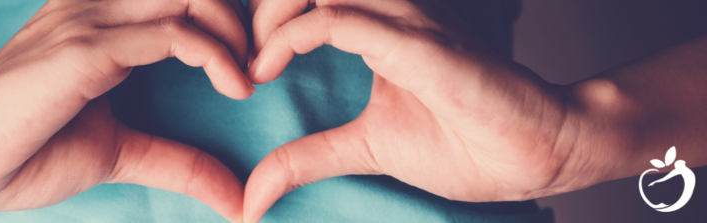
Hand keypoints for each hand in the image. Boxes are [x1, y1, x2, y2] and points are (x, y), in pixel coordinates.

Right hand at [0, 0, 252, 219]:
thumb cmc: (20, 151)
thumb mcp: (118, 152)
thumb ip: (176, 161)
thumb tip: (235, 198)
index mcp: (102, 20)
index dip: (231, 19)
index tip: (253, 67)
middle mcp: (98, 7)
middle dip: (242, 16)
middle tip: (261, 63)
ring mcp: (90, 22)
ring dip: (237, 30)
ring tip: (250, 75)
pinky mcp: (87, 50)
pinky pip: (175, 33)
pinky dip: (216, 55)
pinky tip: (234, 86)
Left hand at [243, 0, 592, 220]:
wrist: (538, 152)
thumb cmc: (466, 141)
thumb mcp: (365, 148)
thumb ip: (307, 157)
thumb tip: (253, 195)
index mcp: (377, 25)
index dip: (262, 18)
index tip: (242, 67)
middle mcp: (389, 11)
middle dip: (262, 6)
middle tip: (242, 53)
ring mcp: (405, 22)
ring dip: (271, 12)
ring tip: (254, 58)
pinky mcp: (418, 45)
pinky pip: (340, 19)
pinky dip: (293, 36)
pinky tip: (267, 68)